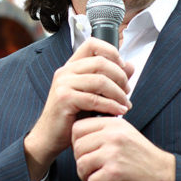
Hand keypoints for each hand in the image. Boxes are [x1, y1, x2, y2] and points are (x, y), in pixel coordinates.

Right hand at [24, 37, 132, 180]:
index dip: (111, 51)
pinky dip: (111, 106)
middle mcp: (65, 71)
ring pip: (100, 80)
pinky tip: (118, 112)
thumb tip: (131, 66)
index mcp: (72, 66)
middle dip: (120, 76)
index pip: (92, 44)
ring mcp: (63, 84)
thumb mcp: (93, 94)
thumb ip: (111, 79)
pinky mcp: (64, 99)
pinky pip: (94, 99)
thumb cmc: (71, 117)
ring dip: (118, 93)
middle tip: (127, 91)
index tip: (122, 66)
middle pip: (100, 62)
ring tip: (124, 104)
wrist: (50, 137)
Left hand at [72, 116, 174, 180]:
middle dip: (79, 160)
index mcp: (113, 124)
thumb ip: (104, 130)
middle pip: (77, 147)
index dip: (76, 141)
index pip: (78, 127)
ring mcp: (113, 154)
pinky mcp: (114, 172)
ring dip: (84, 175)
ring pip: (81, 164)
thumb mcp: (125, 132)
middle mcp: (112, 136)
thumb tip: (78, 135)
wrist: (165, 174)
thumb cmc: (143, 156)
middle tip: (89, 168)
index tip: (83, 151)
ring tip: (93, 177)